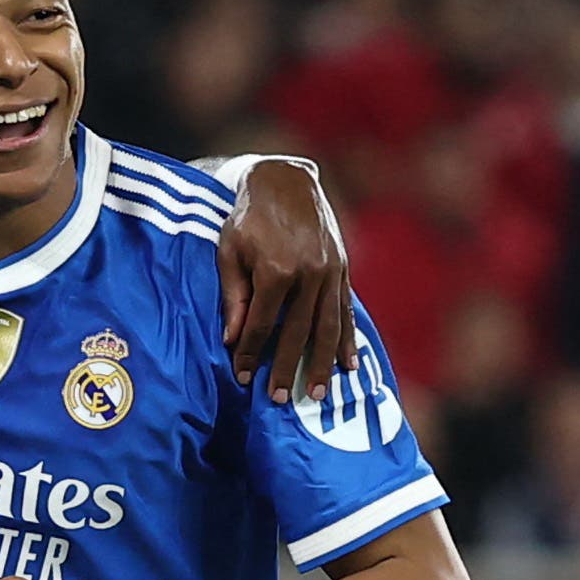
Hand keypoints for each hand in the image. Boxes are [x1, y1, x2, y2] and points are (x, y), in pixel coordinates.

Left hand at [218, 158, 351, 406]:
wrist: (285, 179)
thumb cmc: (248, 217)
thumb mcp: (229, 251)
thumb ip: (233, 297)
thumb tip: (233, 340)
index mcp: (276, 270)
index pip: (261, 325)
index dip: (251, 354)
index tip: (243, 379)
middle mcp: (308, 273)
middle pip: (297, 333)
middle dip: (286, 369)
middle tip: (279, 400)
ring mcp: (330, 271)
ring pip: (327, 327)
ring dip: (321, 364)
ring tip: (317, 395)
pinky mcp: (342, 268)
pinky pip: (346, 311)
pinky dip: (347, 340)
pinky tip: (349, 365)